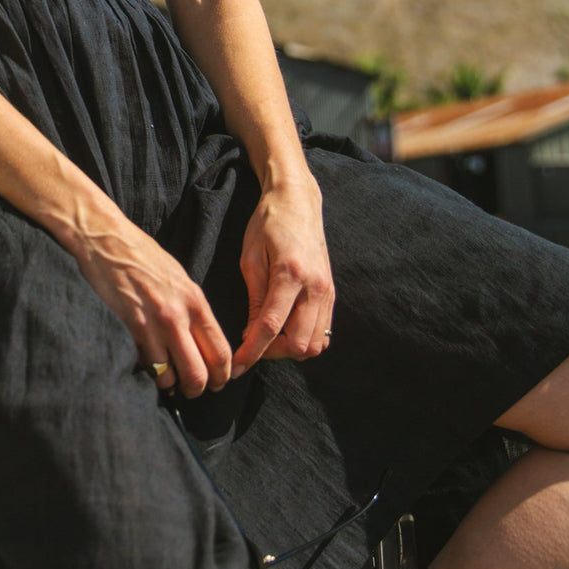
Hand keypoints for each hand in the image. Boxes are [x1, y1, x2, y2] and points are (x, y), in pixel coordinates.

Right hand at [72, 219, 231, 397]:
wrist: (107, 240)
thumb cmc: (142, 256)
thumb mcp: (178, 278)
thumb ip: (192, 308)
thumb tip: (201, 338)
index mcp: (196, 301)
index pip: (221, 351)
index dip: (223, 376)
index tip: (218, 383)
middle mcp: (179, 315)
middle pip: (200, 372)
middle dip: (198, 389)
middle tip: (192, 392)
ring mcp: (155, 323)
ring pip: (171, 376)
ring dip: (170, 384)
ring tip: (166, 381)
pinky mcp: (131, 327)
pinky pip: (147, 365)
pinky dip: (149, 373)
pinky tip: (147, 368)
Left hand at [233, 175, 334, 374]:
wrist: (298, 201)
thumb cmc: (268, 223)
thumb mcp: (250, 258)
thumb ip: (255, 298)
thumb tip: (251, 333)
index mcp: (290, 274)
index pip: (271, 327)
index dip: (252, 352)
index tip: (236, 367)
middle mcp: (315, 286)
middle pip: (298, 344)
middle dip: (273, 353)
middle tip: (251, 344)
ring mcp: (327, 290)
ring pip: (315, 344)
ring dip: (290, 349)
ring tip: (268, 338)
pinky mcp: (332, 292)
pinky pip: (323, 332)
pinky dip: (304, 339)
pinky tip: (285, 330)